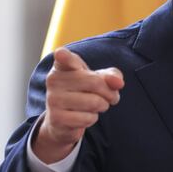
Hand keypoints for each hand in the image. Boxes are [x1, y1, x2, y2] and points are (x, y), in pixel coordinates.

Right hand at [32, 47, 123, 163]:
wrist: (63, 118)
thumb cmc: (84, 92)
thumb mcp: (99, 79)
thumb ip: (112, 76)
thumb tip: (119, 82)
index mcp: (63, 65)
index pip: (64, 58)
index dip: (64, 55)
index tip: (61, 53)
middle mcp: (54, 79)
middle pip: (95, 82)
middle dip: (109, 93)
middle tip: (109, 97)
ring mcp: (53, 99)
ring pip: (94, 102)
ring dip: (102, 106)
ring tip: (94, 106)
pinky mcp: (56, 118)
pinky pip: (87, 118)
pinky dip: (92, 119)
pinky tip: (83, 116)